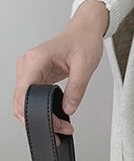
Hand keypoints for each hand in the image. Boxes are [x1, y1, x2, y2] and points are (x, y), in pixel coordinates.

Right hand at [13, 0, 107, 145]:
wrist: (85, 30)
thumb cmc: (83, 41)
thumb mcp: (85, 66)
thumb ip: (76, 88)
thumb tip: (68, 109)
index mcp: (35, 60)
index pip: (24, 93)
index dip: (33, 112)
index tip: (50, 124)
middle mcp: (27, 65)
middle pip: (21, 101)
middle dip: (38, 119)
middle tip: (60, 130)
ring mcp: (30, 71)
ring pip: (25, 101)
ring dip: (39, 115)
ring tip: (60, 126)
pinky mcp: (35, 76)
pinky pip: (32, 97)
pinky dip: (41, 108)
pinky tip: (54, 116)